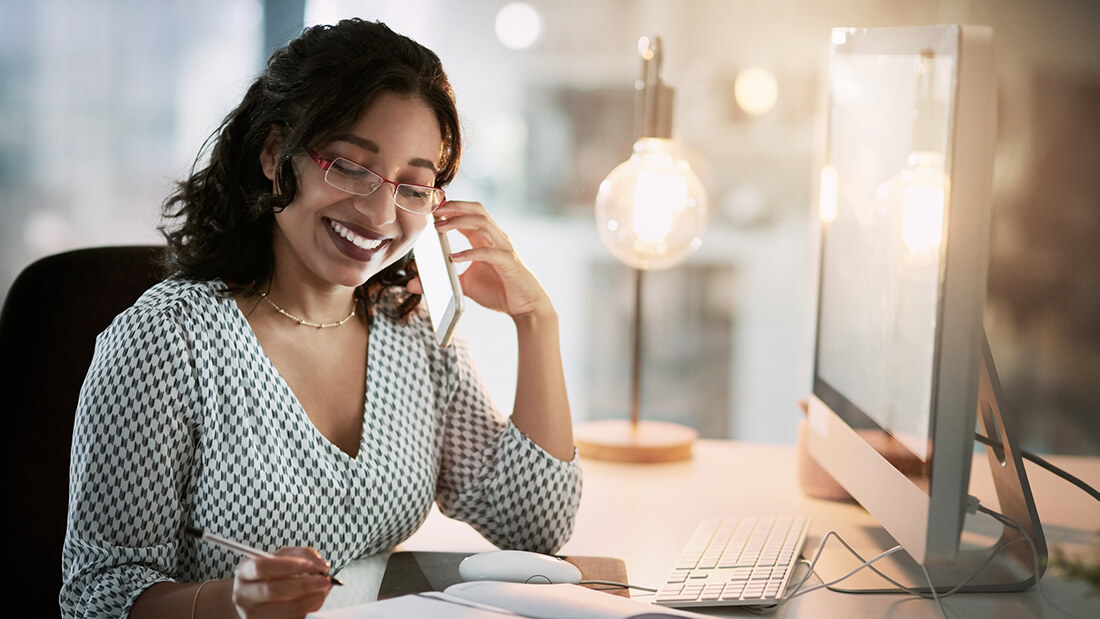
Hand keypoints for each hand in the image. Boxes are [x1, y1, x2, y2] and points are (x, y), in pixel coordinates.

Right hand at [232, 547, 333, 618]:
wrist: (261, 599)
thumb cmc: (275, 575)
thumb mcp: (284, 557)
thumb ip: (303, 555)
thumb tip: (321, 564)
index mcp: (245, 572)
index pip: (261, 567)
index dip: (288, 565)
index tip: (310, 565)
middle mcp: (244, 595)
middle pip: (272, 591)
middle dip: (304, 585)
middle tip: (325, 580)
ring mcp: (253, 615)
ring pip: (285, 611)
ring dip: (311, 600)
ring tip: (323, 591)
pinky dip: (309, 610)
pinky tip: (315, 600)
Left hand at [429, 201, 552, 320]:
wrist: (526, 308)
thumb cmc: (499, 292)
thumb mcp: (463, 286)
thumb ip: (441, 281)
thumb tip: (411, 285)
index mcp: (486, 239)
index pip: (469, 214)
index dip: (450, 207)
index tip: (430, 208)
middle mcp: (496, 238)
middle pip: (477, 210)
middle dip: (454, 206)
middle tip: (433, 210)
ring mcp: (504, 249)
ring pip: (483, 223)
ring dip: (459, 222)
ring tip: (439, 227)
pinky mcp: (508, 263)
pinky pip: (488, 252)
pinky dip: (469, 253)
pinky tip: (453, 258)